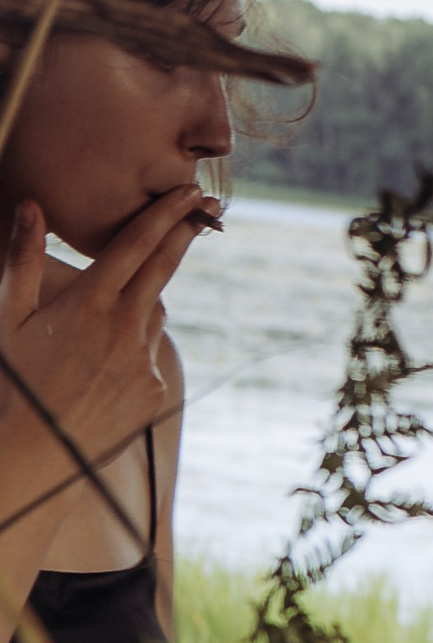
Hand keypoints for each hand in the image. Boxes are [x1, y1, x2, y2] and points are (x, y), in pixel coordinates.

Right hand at [0, 191, 211, 486]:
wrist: (36, 447)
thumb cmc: (14, 377)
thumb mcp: (6, 314)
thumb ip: (22, 259)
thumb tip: (32, 207)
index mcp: (88, 304)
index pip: (134, 246)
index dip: (163, 216)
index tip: (187, 194)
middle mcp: (124, 328)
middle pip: (162, 269)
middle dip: (182, 233)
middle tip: (202, 206)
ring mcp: (144, 360)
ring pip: (154, 311)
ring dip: (144, 295)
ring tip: (118, 297)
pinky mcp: (154, 389)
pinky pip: (150, 353)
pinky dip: (133, 343)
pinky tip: (104, 357)